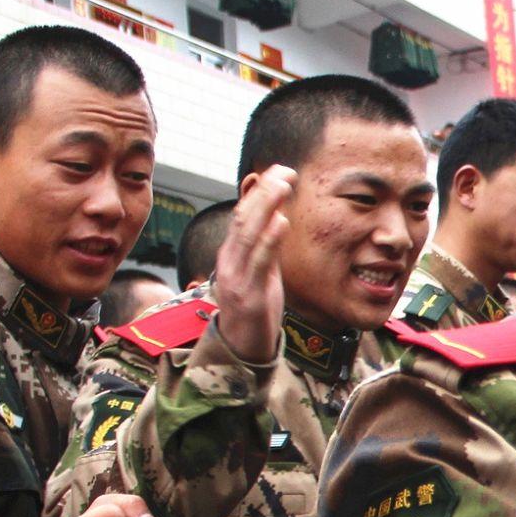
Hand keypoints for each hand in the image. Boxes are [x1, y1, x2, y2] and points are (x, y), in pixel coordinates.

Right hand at [215, 165, 294, 362]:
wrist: (243, 347)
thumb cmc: (255, 306)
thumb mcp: (261, 269)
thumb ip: (266, 243)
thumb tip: (276, 212)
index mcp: (232, 253)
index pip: (243, 213)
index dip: (260, 190)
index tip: (280, 170)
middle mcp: (230, 260)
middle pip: (243, 217)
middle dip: (264, 191)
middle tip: (285, 170)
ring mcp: (236, 276)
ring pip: (247, 234)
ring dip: (266, 206)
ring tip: (283, 185)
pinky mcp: (247, 294)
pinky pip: (258, 263)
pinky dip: (269, 240)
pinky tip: (281, 223)